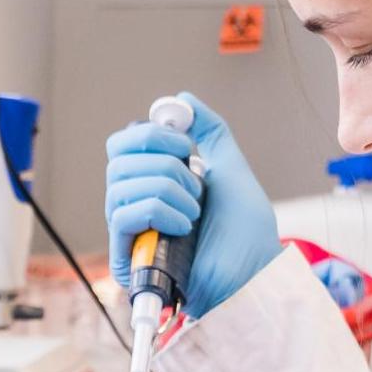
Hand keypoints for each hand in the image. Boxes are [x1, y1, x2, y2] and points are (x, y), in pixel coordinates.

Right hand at [105, 92, 282, 318]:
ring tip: (195, 212)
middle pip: (117, 159)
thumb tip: (181, 99)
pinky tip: (183, 227)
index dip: (151, 135)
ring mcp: (130, 232)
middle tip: (196, 186)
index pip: (122, 144)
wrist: (253, 272)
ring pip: (121, 185)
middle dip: (165, 164)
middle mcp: (135, 204)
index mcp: (153, 182)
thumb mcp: (230, 168)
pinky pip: (122, 214)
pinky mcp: (127, 258)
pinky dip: (159, 211)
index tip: (185, 146)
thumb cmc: (245, 232)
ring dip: (169, 191)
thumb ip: (209, 130)